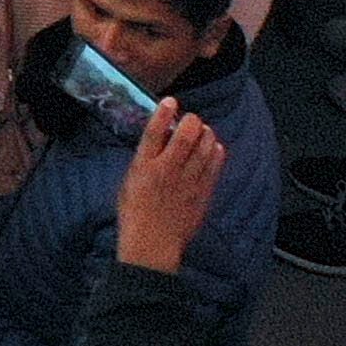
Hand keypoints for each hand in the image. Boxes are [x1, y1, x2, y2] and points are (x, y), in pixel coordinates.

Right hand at [114, 107, 227, 273]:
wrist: (152, 244)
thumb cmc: (135, 214)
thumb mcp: (129, 182)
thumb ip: (143, 161)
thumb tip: (158, 143)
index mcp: (143, 167)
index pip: (154, 132)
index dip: (163, 113)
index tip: (170, 101)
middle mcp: (167, 171)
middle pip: (184, 137)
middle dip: (191, 121)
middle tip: (190, 118)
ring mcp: (187, 183)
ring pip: (203, 149)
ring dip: (206, 134)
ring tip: (203, 130)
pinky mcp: (201, 194)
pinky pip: (214, 168)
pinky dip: (216, 153)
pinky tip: (215, 147)